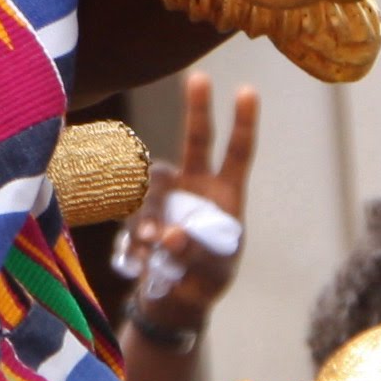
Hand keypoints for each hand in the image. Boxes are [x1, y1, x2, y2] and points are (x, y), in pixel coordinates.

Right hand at [123, 73, 259, 336]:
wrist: (173, 302)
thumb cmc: (205, 281)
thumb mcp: (212, 272)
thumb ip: (196, 253)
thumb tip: (169, 234)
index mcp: (225, 196)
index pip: (238, 154)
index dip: (243, 123)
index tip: (246, 90)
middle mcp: (196, 187)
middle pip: (197, 141)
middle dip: (198, 109)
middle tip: (199, 78)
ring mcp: (166, 197)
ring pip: (156, 183)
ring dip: (155, 211)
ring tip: (156, 245)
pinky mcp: (139, 213)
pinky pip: (134, 217)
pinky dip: (139, 240)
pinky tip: (146, 262)